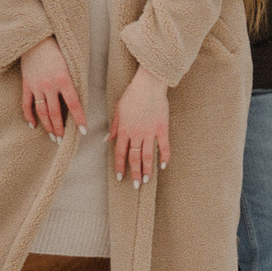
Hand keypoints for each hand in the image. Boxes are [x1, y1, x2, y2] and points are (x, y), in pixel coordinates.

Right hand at [19, 37, 84, 139]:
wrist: (36, 40)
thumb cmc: (57, 50)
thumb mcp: (70, 65)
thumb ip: (73, 82)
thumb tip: (77, 100)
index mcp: (64, 80)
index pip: (74, 104)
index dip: (79, 118)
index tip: (83, 130)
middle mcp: (50, 85)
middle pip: (55, 112)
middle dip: (59, 128)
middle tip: (62, 139)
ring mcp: (36, 86)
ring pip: (41, 111)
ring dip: (47, 125)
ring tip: (52, 136)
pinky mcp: (26, 85)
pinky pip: (26, 104)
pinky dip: (29, 116)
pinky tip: (32, 125)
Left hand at [112, 69, 170, 185]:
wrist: (148, 85)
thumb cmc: (132, 95)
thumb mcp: (118, 110)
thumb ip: (114, 127)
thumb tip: (107, 140)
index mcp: (124, 130)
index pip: (121, 153)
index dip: (120, 166)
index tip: (120, 177)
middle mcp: (136, 134)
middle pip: (134, 158)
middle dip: (134, 173)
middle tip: (135, 185)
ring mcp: (150, 132)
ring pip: (148, 155)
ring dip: (147, 169)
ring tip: (147, 180)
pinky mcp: (162, 128)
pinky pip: (164, 146)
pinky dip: (164, 156)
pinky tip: (163, 166)